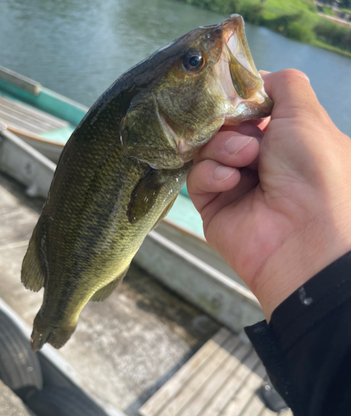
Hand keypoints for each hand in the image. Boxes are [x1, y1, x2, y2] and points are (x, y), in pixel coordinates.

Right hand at [187, 69, 350, 319]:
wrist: (305, 238)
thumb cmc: (314, 171)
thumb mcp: (307, 115)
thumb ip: (285, 85)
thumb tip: (260, 80)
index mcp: (286, 141)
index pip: (252, 111)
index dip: (242, 100)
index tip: (236, 96)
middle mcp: (261, 162)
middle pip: (225, 127)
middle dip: (232, 124)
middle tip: (249, 134)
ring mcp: (236, 185)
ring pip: (208, 149)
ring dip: (224, 147)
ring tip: (245, 158)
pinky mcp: (214, 206)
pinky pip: (198, 177)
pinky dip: (212, 173)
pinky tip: (231, 180)